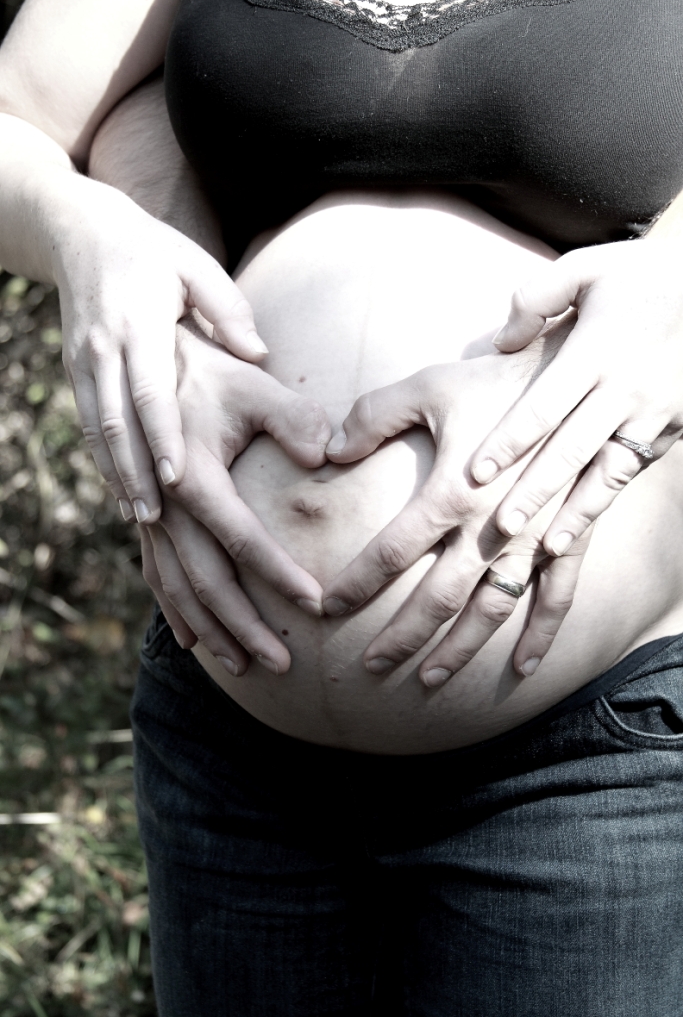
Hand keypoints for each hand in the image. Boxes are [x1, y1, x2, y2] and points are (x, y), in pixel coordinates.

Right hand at [57, 181, 267, 524]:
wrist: (81, 231)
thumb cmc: (153, 251)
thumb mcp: (196, 265)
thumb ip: (228, 309)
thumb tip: (261, 352)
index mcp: (139, 324)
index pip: (150, 390)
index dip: (162, 435)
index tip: (177, 476)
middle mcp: (105, 347)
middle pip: (116, 420)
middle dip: (134, 472)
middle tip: (154, 517)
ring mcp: (84, 360)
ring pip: (96, 428)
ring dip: (116, 474)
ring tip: (139, 515)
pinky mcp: (74, 369)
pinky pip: (87, 421)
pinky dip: (102, 457)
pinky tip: (121, 487)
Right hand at [139, 314, 330, 673]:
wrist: (152, 365)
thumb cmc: (213, 375)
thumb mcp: (255, 386)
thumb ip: (292, 417)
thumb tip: (325, 452)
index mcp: (192, 477)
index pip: (241, 539)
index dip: (277, 574)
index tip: (316, 605)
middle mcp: (164, 506)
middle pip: (205, 581)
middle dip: (243, 626)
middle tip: (283, 663)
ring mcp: (152, 518)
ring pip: (179, 589)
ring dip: (213, 631)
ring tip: (245, 666)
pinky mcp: (149, 521)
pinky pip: (159, 576)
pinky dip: (177, 612)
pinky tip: (195, 642)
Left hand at [323, 355, 590, 682]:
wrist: (576, 379)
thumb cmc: (495, 381)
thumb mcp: (429, 386)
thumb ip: (372, 417)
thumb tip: (327, 451)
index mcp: (450, 494)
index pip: (390, 553)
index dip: (356, 584)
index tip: (328, 609)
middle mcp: (490, 528)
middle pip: (436, 598)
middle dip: (401, 635)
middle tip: (370, 663)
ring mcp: (533, 539)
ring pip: (491, 609)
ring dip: (460, 649)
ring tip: (429, 678)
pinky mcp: (568, 538)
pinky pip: (557, 597)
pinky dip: (541, 636)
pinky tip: (523, 668)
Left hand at [469, 239, 682, 556]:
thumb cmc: (635, 277)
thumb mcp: (585, 267)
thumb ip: (536, 298)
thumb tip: (501, 342)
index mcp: (596, 350)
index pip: (546, 404)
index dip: (511, 440)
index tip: (477, 472)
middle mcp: (625, 388)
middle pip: (573, 449)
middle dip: (537, 491)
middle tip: (502, 528)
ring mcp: (653, 413)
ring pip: (608, 472)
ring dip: (576, 512)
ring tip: (546, 548)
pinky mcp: (673, 427)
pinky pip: (632, 471)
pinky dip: (604, 503)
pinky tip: (579, 531)